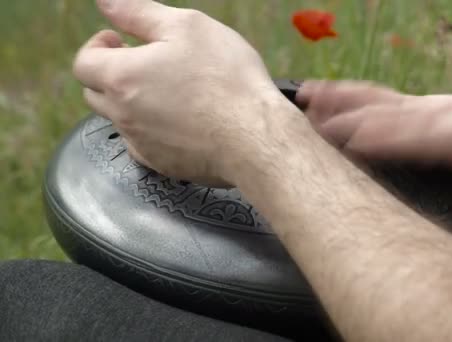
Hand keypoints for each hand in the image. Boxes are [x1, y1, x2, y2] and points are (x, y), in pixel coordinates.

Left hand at [73, 0, 285, 185]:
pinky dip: (153, 129)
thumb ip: (138, 12)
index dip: (97, 47)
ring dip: (133, 102)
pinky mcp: (162, 165)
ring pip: (121, 120)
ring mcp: (142, 144)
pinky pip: (144, 144)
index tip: (120, 41)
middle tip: (144, 64)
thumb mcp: (187, 27)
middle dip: (112, 74)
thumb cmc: (226, 78)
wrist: (254, 137)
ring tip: (170, 91)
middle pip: (96, 93)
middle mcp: (123, 115)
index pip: (83, 63)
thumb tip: (105, 3)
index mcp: (122, 77)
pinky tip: (183, 120)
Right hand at [297, 81, 451, 236]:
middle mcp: (425, 113)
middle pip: (372, 115)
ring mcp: (415, 104)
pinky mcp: (408, 103)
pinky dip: (341, 92)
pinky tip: (315, 92)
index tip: (330, 151)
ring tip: (299, 102)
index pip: (398, 136)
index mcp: (447, 133)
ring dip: (332, 101)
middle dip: (335, 125)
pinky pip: (370, 94)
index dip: (364, 142)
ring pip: (366, 99)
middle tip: (294, 134)